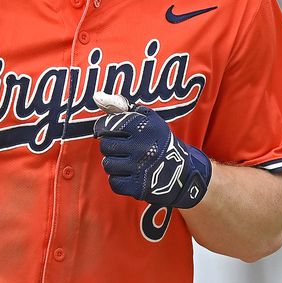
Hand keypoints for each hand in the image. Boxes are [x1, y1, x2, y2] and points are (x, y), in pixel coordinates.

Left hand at [95, 103, 211, 208]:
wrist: (183, 172)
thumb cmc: (159, 141)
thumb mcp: (148, 118)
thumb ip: (122, 106)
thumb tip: (97, 96)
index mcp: (143, 126)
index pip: (107, 126)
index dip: (103, 129)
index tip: (107, 132)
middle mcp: (142, 146)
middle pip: (105, 146)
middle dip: (110, 147)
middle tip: (122, 148)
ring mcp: (139, 167)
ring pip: (107, 164)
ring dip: (114, 164)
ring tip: (128, 162)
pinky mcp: (138, 186)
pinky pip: (114, 182)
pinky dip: (119, 180)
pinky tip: (131, 175)